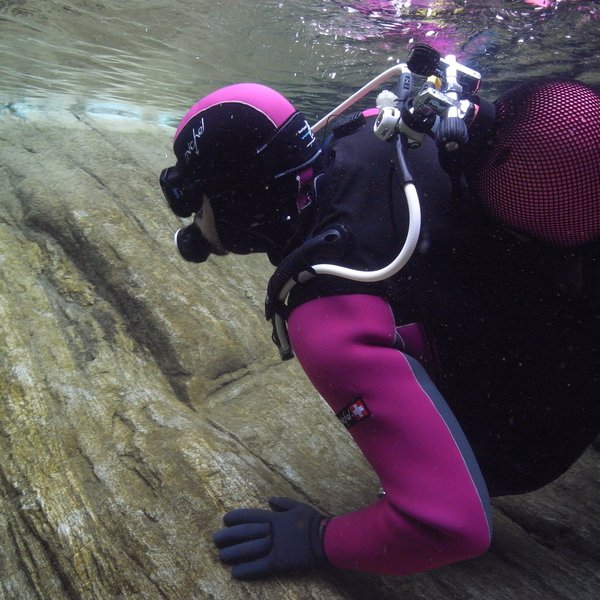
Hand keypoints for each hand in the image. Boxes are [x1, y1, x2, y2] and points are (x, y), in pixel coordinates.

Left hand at [213, 496, 327, 579]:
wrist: (326, 538)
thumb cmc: (313, 520)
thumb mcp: (297, 506)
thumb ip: (282, 503)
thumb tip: (268, 500)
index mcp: (275, 517)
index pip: (250, 516)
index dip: (236, 517)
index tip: (225, 519)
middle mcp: (271, 531)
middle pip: (245, 533)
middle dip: (228, 536)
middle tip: (214, 539)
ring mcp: (275, 547)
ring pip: (249, 550)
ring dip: (233, 553)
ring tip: (220, 557)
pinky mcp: (279, 563)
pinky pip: (260, 567)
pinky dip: (247, 570)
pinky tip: (235, 573)